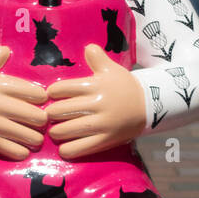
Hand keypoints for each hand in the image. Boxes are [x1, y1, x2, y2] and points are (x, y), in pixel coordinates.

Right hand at [0, 46, 47, 159]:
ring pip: (28, 136)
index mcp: (0, 85)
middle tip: (40, 120)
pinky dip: (22, 151)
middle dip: (42, 119)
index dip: (42, 98)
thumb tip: (9, 50)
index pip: (34, 93)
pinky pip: (13, 150)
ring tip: (35, 135)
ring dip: (36, 137)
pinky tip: (23, 147)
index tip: (40, 100)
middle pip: (35, 116)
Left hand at [46, 44, 145, 158]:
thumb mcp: (112, 69)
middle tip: (49, 115)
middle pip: (61, 110)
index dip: (52, 93)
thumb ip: (97, 57)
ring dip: (55, 132)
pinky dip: (67, 149)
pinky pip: (80, 148)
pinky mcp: (105, 140)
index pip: (62, 89)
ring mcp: (101, 124)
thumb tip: (87, 47)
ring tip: (54, 131)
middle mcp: (97, 104)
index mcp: (95, 86)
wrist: (149, 106)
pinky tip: (63, 147)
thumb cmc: (125, 87)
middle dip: (51, 114)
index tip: (51, 96)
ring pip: (67, 130)